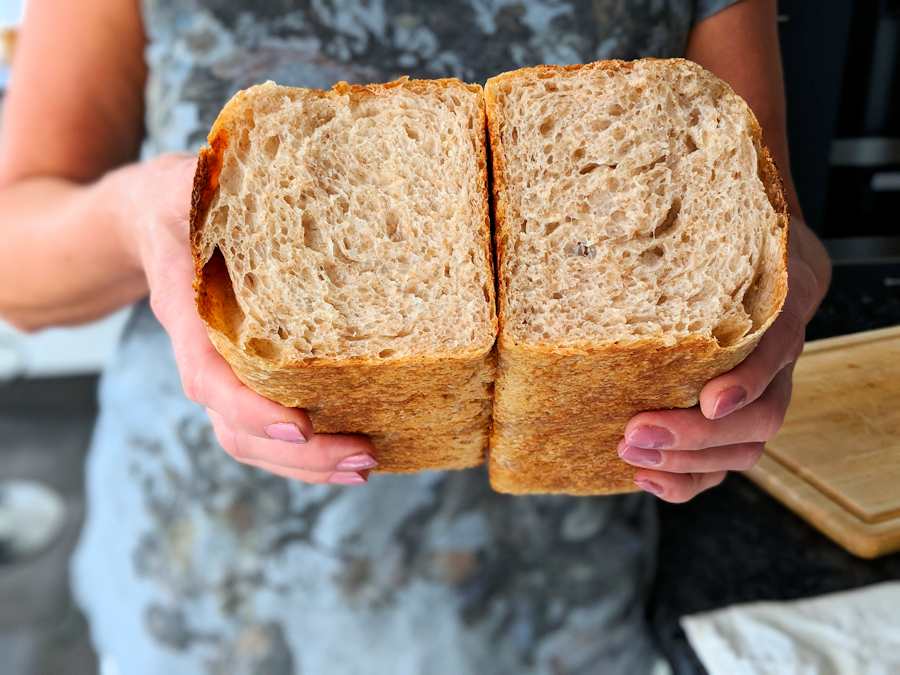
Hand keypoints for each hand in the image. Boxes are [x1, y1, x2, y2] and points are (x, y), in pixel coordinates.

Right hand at [119, 153, 377, 484]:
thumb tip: (216, 178)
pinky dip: (306, 451)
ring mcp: (223, 371)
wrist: (150, 222)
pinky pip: (267, 427)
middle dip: (300, 455)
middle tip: (363, 457)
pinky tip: (351, 448)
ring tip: (366, 465)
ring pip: (252, 440)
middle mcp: (205, 355)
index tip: (300, 425)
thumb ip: (193, 184)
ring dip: (308, 465)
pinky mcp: (245, 373)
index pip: (209, 378)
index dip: (250, 408)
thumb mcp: (180, 183)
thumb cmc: (175, 201)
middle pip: (237, 429)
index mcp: (188, 316)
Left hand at [618, 221, 830, 502]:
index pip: (778, 344)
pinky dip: (690, 479)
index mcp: (780, 300)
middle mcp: (778, 352)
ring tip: (631, 454)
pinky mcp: (740, 412)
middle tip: (635, 432)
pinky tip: (647, 477)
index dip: (748, 377)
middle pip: (762, 414)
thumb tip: (600, 192)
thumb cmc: (725, 234)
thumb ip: (670, 221)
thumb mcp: (713, 220)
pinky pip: (728, 460)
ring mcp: (764, 388)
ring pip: (748, 446)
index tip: (709, 399)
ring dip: (689, 462)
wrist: (764, 249)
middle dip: (698, 434)